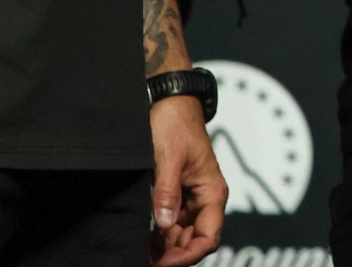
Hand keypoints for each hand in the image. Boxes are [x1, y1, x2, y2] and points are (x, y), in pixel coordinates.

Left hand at [148, 95, 225, 265]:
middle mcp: (205, 199)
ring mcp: (191, 198)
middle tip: (145, 263)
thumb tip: (165, 224)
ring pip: (182, 236)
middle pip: (195, 241)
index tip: (163, 264)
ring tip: (140, 257)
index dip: (187, 256)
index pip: (208, 238)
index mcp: (212, 191)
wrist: (170, 102)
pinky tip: (142, 242)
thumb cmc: (175, 124)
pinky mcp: (177, 194)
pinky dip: (159, 237)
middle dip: (174, 257)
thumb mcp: (169, 158)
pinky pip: (172, 224)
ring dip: (164, 249)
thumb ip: (167, 192)